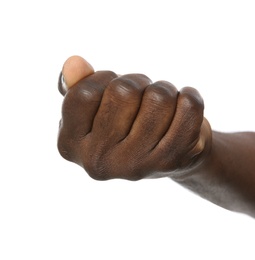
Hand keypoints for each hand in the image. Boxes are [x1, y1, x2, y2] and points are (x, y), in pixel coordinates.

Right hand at [58, 56, 211, 180]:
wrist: (164, 153)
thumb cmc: (126, 124)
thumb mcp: (97, 105)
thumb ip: (78, 84)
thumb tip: (73, 63)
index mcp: (71, 145)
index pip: (84, 92)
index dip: (104, 80)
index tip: (111, 92)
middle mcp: (98, 161)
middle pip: (122, 91)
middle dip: (137, 84)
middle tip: (141, 101)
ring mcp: (134, 165)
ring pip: (158, 95)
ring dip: (163, 90)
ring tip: (161, 110)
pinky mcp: (170, 161)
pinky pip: (189, 106)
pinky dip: (190, 97)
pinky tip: (182, 108)